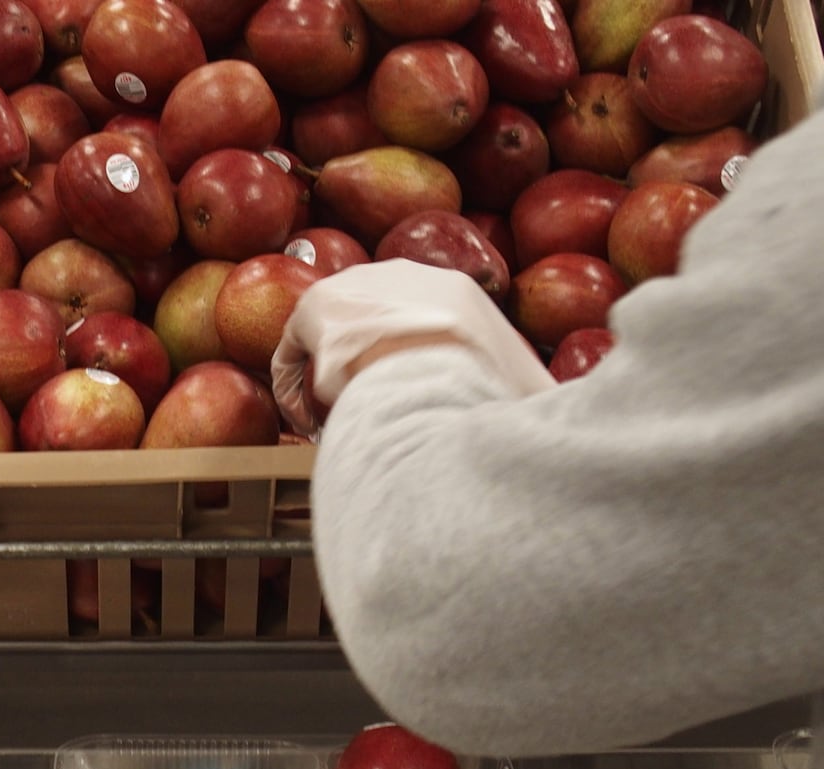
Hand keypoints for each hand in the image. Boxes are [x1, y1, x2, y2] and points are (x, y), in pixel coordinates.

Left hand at [271, 259, 557, 435]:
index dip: (403, 360)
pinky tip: (310, 424)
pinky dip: (294, 390)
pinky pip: (292, 354)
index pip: (416, 317)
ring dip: (324, 383)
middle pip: (367, 321)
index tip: (401, 395)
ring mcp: (357, 288)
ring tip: (331, 424)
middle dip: (361, 366)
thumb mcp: (521, 385)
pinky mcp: (318, 312)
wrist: (444, 378)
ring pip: (326, 338)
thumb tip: (546, 415)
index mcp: (451, 289)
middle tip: (363, 409)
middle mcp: (401, 275)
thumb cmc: (486, 392)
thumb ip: (524, 394)